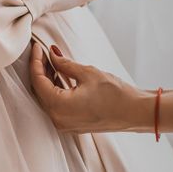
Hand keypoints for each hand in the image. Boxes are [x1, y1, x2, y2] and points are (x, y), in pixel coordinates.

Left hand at [29, 42, 154, 132]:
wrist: (136, 112)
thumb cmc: (115, 94)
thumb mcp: (87, 73)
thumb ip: (65, 64)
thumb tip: (52, 54)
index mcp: (59, 107)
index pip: (38, 81)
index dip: (36, 61)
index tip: (37, 47)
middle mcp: (58, 120)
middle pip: (40, 91)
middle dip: (40, 69)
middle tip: (43, 51)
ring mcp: (65, 124)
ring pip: (47, 98)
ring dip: (47, 79)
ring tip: (51, 60)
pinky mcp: (73, 124)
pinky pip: (57, 105)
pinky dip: (56, 89)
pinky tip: (59, 75)